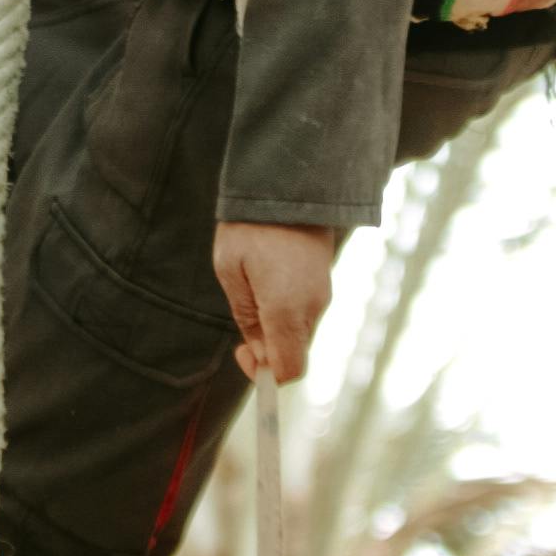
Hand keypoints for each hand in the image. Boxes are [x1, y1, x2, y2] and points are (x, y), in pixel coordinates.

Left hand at [210, 220, 344, 385]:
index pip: (287, 371)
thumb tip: (256, 349)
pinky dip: (287, 309)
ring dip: (276, 325)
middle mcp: (312, 308)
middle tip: (242, 315)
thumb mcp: (231, 269)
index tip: (241, 352)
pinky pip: (306, 310)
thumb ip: (245, 315)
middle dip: (268, 347)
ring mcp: (323, 293)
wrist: (291, 180)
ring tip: (252, 286)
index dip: (263, 375)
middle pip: (293, 352)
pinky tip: (269, 278)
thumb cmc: (251, 225)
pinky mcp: (325, 279)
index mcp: (286, 310)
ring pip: (299, 331)